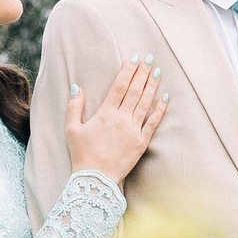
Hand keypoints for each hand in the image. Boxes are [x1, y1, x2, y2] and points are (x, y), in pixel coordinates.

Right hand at [64, 58, 167, 185]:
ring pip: (145, 103)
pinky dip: (160, 109)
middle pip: (135, 91)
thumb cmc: (81, 154)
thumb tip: (76, 87)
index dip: (128, 71)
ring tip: (158, 71)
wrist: (95, 179)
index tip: (135, 59)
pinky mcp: (141, 142)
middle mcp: (121, 119)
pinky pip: (153, 123)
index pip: (119, 86)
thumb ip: (74, 106)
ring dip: (152, 86)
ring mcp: (133, 130)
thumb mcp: (71, 129)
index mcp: (105, 113)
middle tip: (150, 59)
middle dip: (143, 73)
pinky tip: (165, 97)